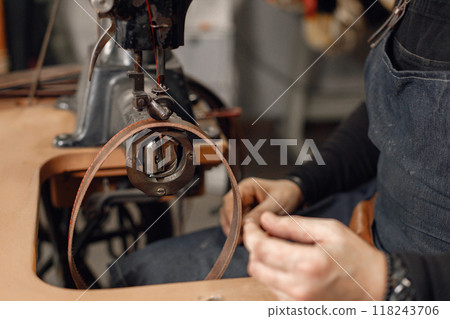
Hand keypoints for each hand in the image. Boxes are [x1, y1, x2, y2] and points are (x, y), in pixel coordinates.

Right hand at [219, 178, 302, 240]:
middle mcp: (240, 196)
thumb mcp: (276, 203)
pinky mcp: (245, 218)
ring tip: (245, 240)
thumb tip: (245, 225)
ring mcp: (241, 207)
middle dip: (232, 226)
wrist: (295, 197)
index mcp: (246, 187)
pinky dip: (240, 234)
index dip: (230, 215)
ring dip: (235, 232)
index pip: (230, 200)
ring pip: (230, 221)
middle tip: (240, 240)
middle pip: (227, 212)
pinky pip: (237, 227)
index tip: (235, 229)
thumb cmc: (286, 194)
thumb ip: (260, 213)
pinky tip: (248, 239)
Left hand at [243, 212, 386, 300]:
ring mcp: (298, 303)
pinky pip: (273, 290)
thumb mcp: (328, 230)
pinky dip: (273, 275)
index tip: (251, 225)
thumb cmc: (356, 256)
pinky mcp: (298, 309)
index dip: (251, 234)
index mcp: (308, 264)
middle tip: (265, 235)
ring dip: (263, 262)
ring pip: (261, 279)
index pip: (261, 249)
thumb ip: (293, 225)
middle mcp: (299, 288)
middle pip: (255, 266)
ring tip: (279, 249)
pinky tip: (287, 265)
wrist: (377, 286)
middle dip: (255, 248)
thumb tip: (265, 220)